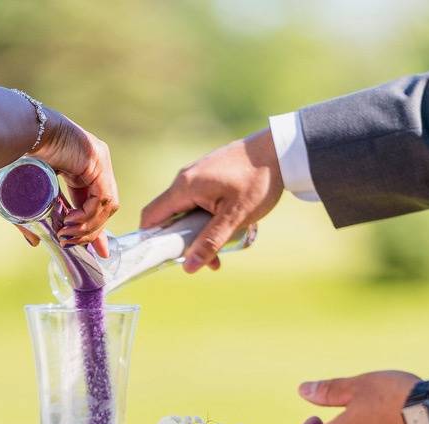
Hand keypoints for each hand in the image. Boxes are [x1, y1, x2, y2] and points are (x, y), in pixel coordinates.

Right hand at [19, 109, 118, 256]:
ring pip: (106, 205)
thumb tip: (34, 243)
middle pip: (105, 207)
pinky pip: (103, 197)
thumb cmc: (20, 157)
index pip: (99, 204)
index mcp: (86, 168)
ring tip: (66, 233)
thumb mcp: (34, 192)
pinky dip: (89, 214)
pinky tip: (72, 220)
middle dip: (93, 231)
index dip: (97, 228)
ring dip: (88, 225)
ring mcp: (100, 160)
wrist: (22, 132)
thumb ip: (37, 215)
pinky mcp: (98, 160)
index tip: (98, 251)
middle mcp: (98, 164)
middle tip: (72, 243)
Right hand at [140, 129, 282, 272]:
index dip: (150, 239)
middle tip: (203, 261)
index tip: (160, 258)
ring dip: (197, 234)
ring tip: (221, 254)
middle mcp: (185, 180)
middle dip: (181, 242)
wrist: (279, 150)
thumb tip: (188, 267)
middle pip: (169, 217)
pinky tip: (227, 231)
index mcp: (185, 187)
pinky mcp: (209, 177)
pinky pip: (198, 203)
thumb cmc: (257, 181)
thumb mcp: (234, 217)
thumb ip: (210, 242)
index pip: (151, 216)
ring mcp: (197, 176)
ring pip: (186, 211)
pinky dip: (206, 220)